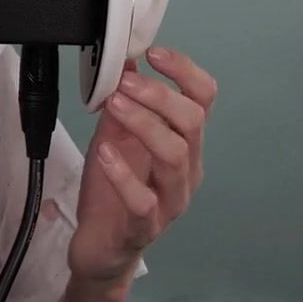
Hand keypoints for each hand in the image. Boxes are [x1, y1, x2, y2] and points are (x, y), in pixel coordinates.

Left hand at [68, 46, 215, 290]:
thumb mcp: (114, 137)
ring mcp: (170, 201)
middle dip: (159, 95)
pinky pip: (144, 200)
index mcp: (185, 144)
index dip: (185, 71)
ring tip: (115, 105)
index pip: (203, 99)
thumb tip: (124, 61)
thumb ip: (123, 104)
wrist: (99, 248)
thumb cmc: (111, 192)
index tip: (154, 53)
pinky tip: (106, 154)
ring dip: (145, 124)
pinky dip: (124, 174)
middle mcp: (186, 171)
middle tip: (125, 82)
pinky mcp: (146, 228)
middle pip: (193, 123)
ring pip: (175, 156)